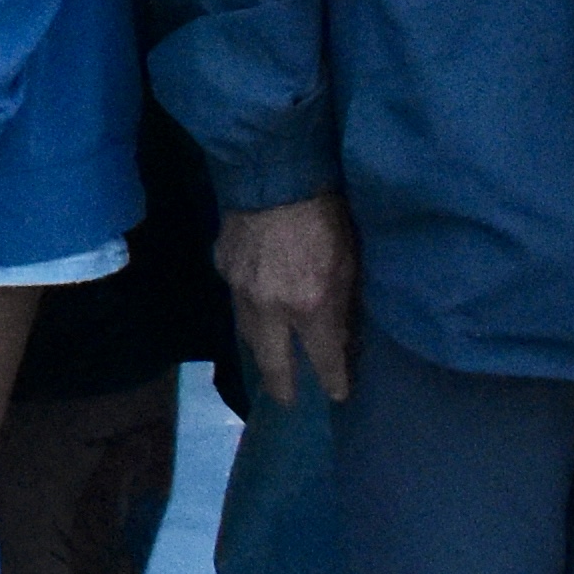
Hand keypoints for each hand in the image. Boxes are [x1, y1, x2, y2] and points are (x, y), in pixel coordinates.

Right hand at [217, 190, 359, 403]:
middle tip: (287, 400)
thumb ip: (345, 304)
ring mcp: (240, 289)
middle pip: (273, 363)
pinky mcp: (223, 267)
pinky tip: (257, 307)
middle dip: (282, 386)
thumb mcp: (350, 263)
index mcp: (310, 307)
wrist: (272, 173)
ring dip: (262, 352)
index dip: (332, 382)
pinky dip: (249, 310)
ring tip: (270, 364)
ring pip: (249, 335)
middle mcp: (271, 308)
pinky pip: (236, 299)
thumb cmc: (325, 215)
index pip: (323, 361)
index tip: (337, 395)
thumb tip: (342, 334)